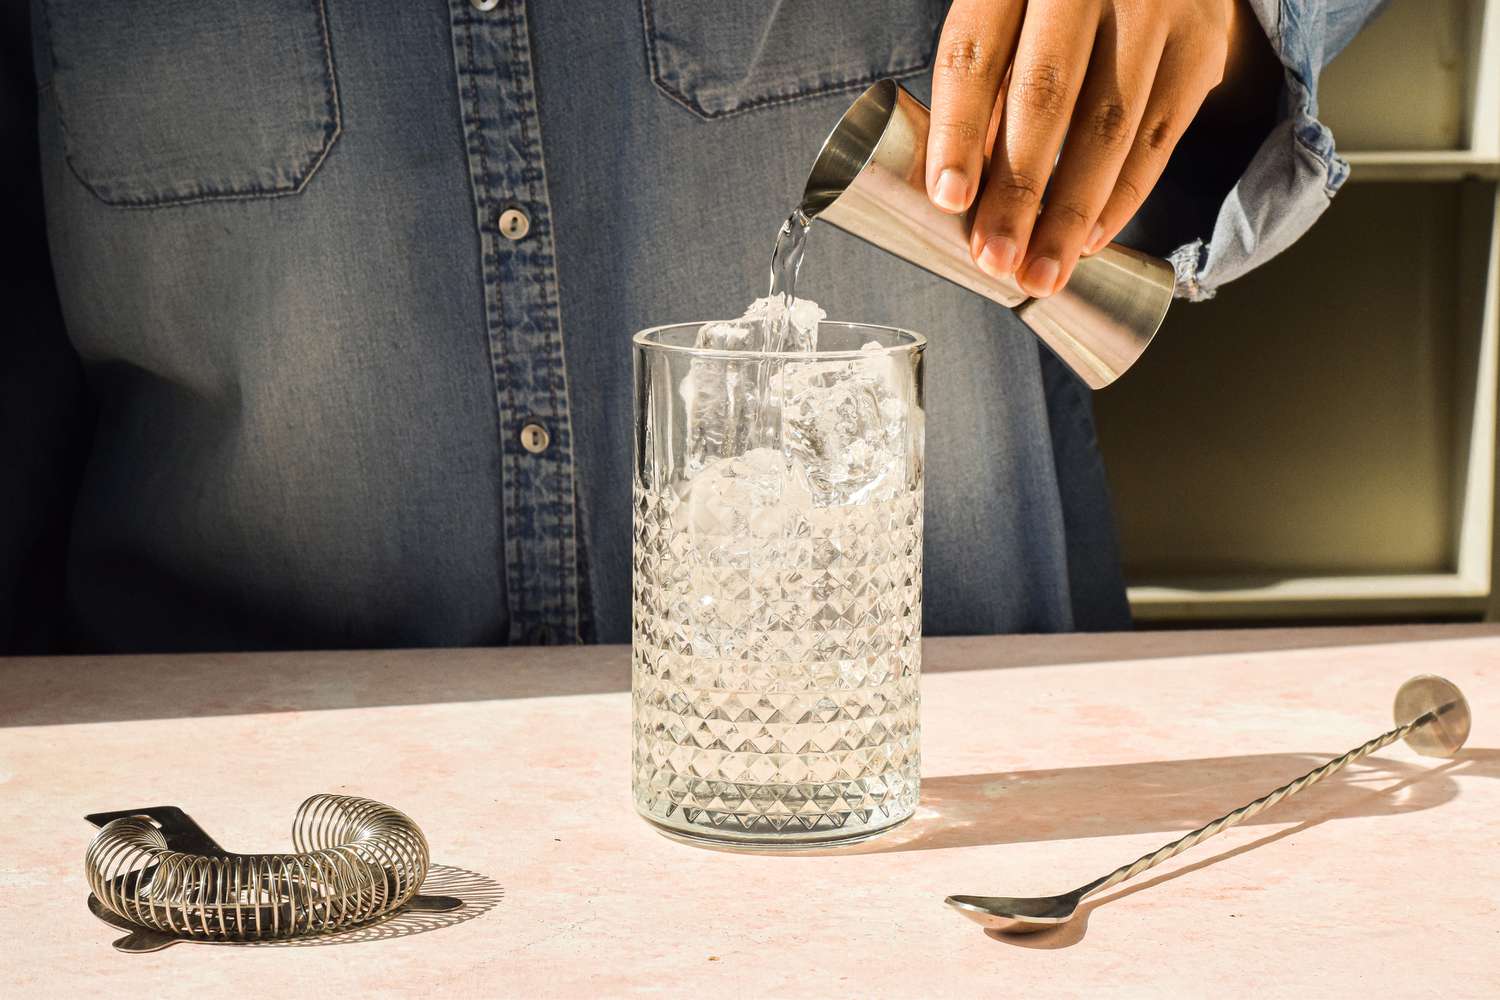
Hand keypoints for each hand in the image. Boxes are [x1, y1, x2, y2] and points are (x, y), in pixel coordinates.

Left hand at [926, 0, 1253, 296]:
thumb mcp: (1007, 13)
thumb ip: (987, 83)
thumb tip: (961, 193)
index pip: (975, 54)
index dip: (959, 130)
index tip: (949, 199)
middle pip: (1045, 94)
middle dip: (1018, 190)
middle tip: (996, 259)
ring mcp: (1154, 7)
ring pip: (1109, 125)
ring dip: (1071, 213)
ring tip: (1041, 273)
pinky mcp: (1201, 42)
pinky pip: (1160, 135)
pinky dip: (1122, 197)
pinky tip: (1089, 241)